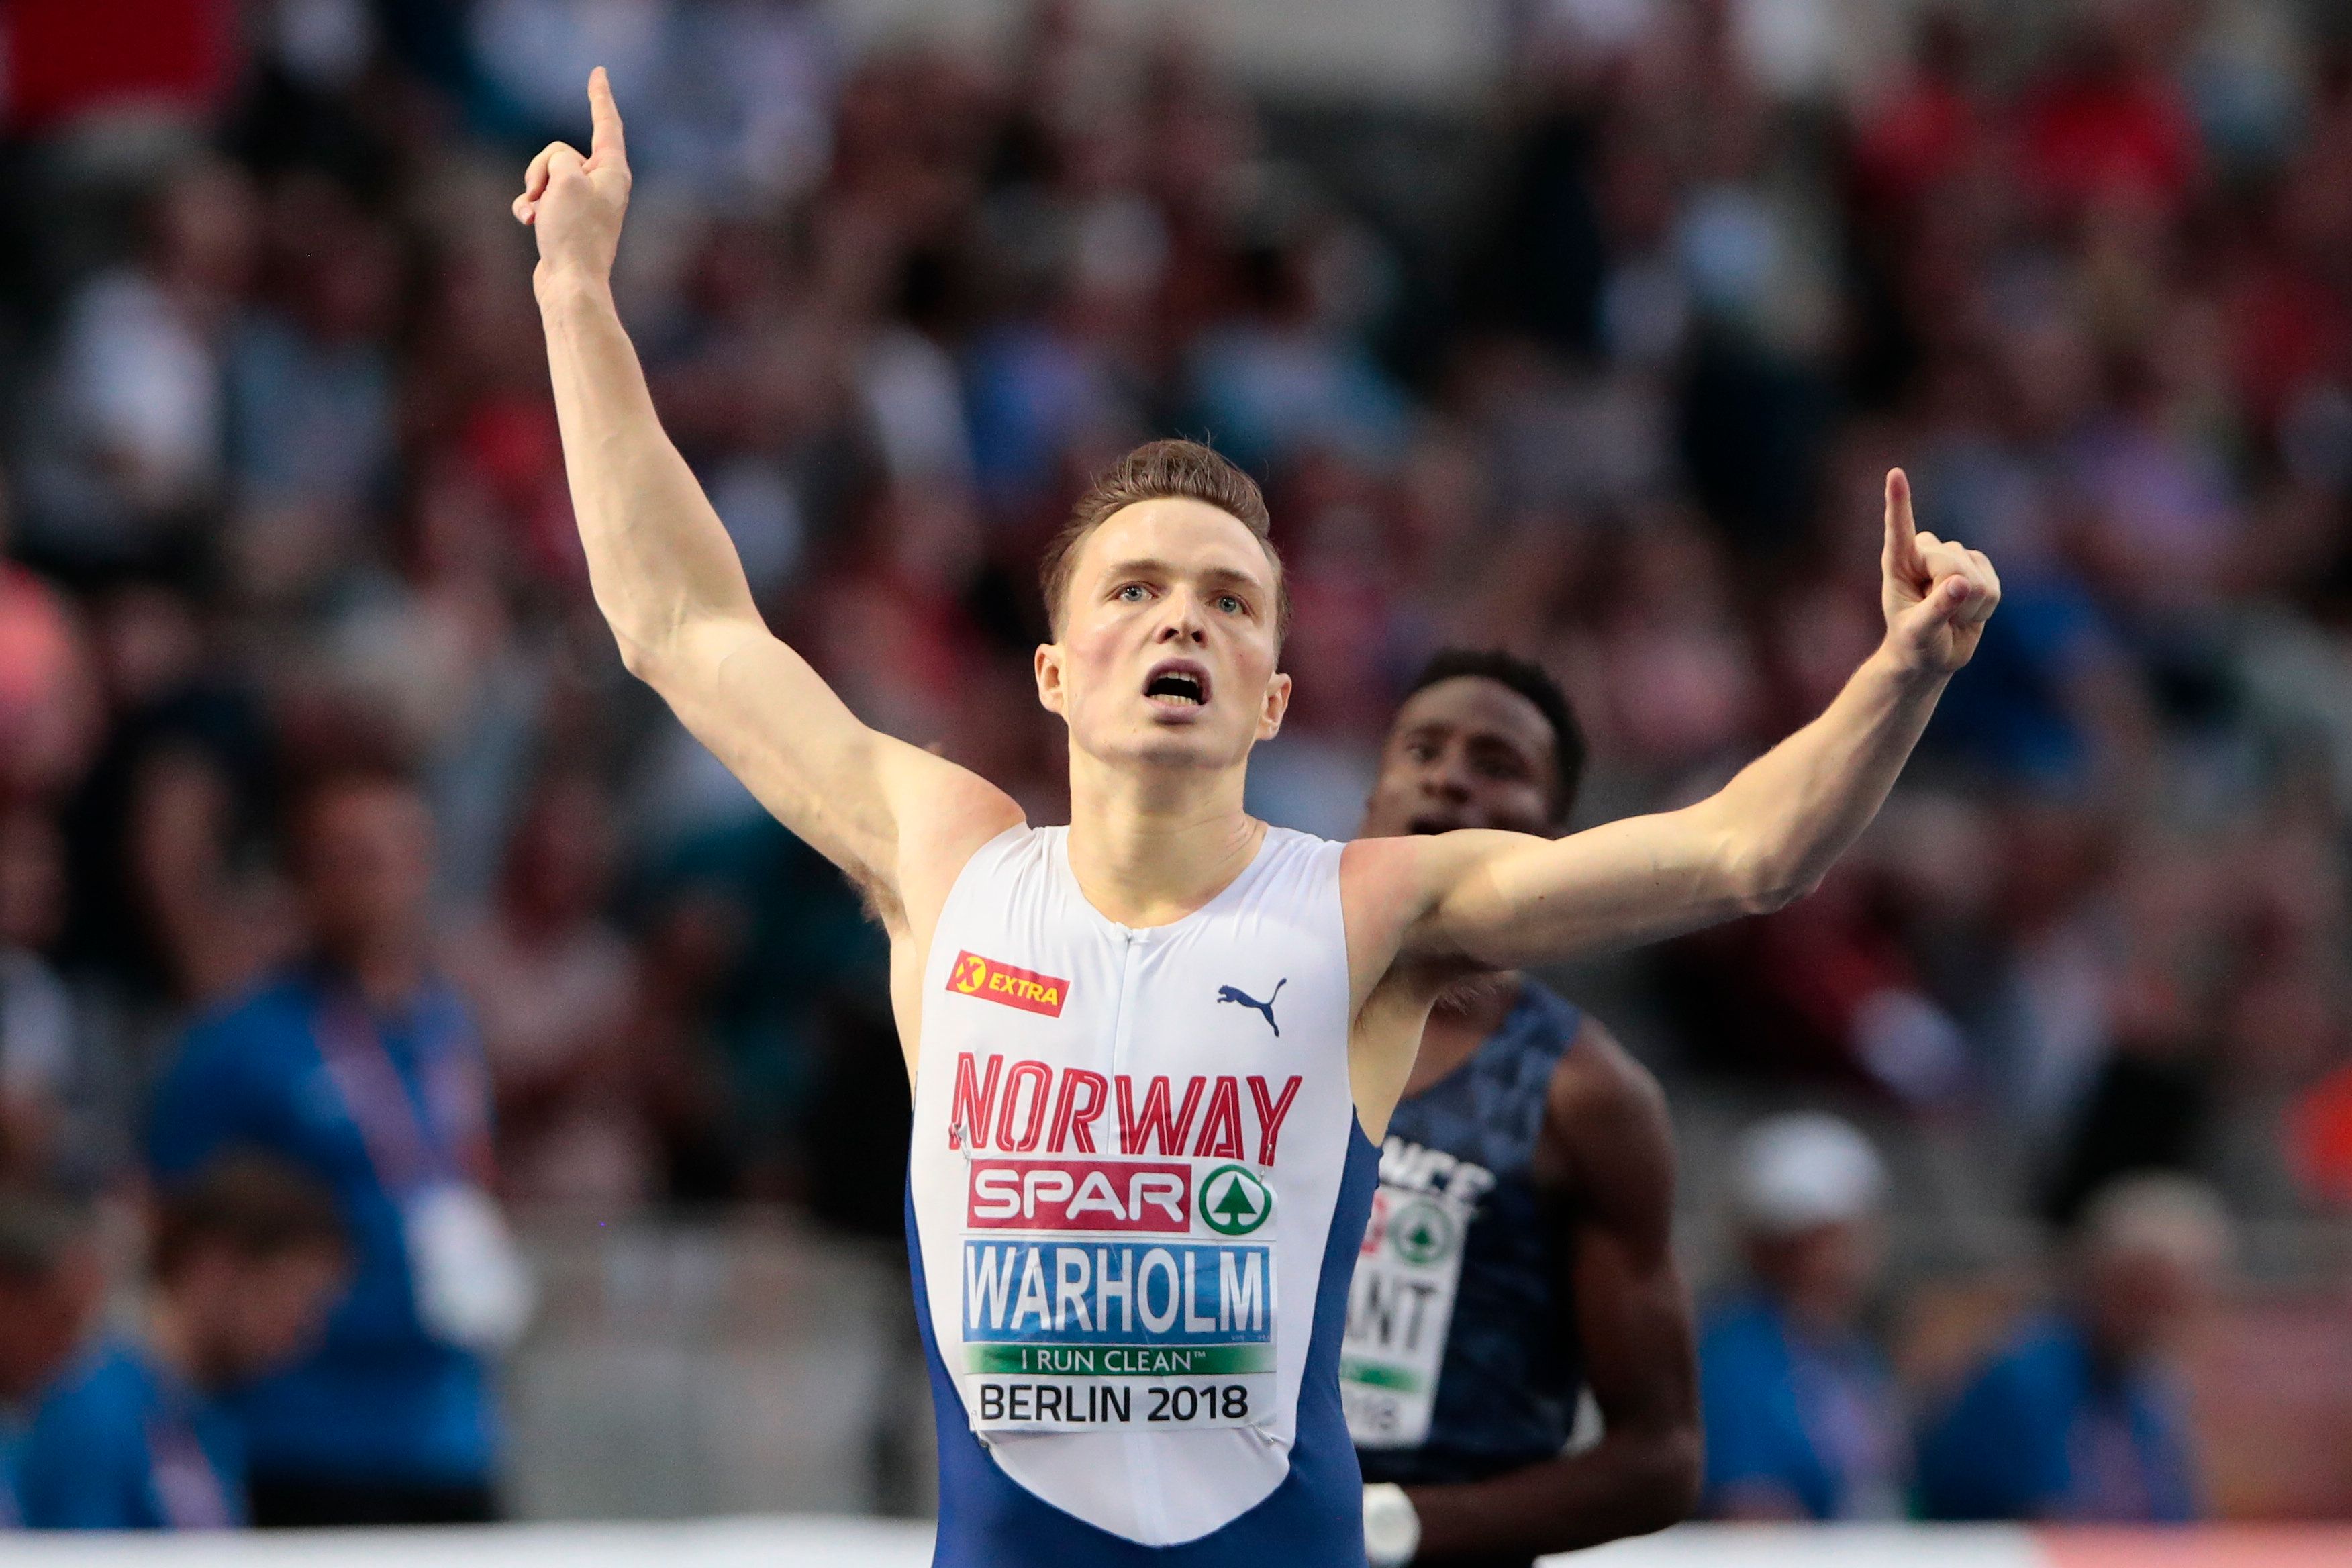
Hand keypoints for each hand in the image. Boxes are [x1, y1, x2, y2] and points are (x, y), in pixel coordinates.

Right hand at [513, 67, 631, 289]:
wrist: (570, 282)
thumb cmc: (573, 232)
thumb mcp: (565, 178)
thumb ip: (559, 156)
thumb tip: (554, 175)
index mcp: (613, 171)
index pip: (606, 123)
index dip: (599, 96)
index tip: (599, 72)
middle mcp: (603, 185)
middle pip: (561, 153)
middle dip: (541, 168)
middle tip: (546, 196)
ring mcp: (584, 203)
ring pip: (545, 175)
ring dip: (533, 191)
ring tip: (538, 216)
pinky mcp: (567, 220)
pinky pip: (541, 199)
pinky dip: (531, 207)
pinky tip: (529, 223)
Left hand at [1878, 468, 1997, 674]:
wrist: (1933, 655)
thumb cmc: (1914, 644)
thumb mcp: (1919, 633)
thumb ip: (1937, 609)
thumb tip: (1962, 583)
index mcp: (1898, 563)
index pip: (1900, 529)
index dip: (1899, 501)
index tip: (1895, 473)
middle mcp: (1925, 554)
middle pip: (1952, 562)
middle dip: (1953, 595)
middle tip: (1938, 618)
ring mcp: (1953, 558)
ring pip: (1975, 575)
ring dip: (1969, 606)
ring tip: (1950, 617)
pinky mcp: (1977, 567)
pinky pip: (1993, 584)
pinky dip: (1985, 606)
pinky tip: (1968, 613)